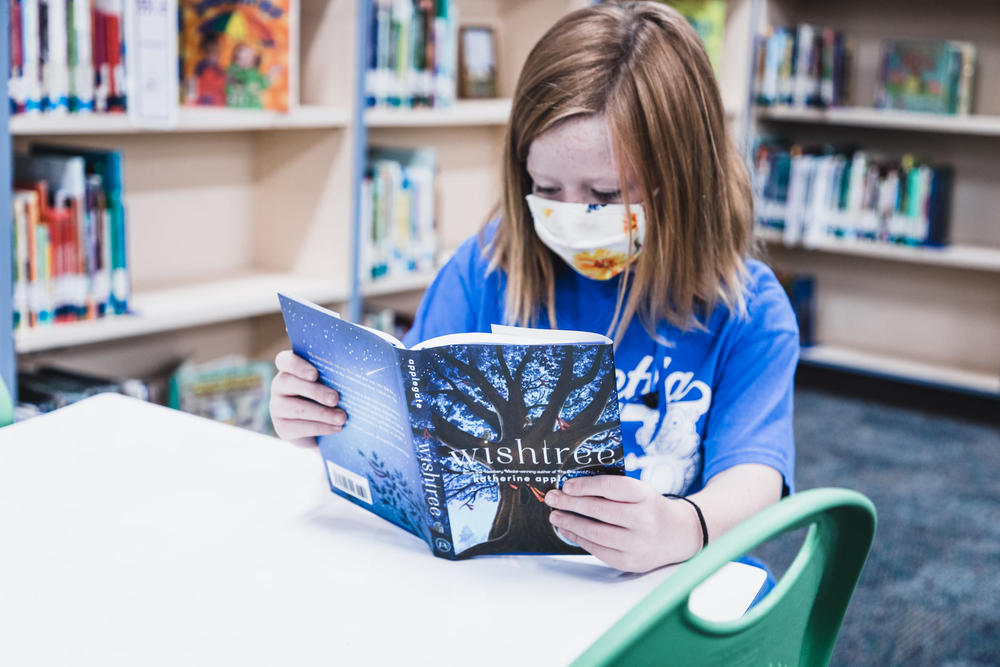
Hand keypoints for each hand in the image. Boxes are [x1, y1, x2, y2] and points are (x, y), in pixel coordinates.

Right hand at [270, 350, 346, 446]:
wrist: (323, 427)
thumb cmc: (331, 396)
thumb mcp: (333, 382)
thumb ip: (337, 375)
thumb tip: (362, 373)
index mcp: (291, 368)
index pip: (285, 360)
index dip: (297, 365)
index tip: (315, 374)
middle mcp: (280, 385)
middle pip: (289, 383)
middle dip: (315, 391)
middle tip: (336, 398)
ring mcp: (277, 406)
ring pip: (296, 408)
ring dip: (322, 413)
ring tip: (342, 417)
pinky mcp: (282, 427)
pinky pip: (298, 427)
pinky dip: (320, 427)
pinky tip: (336, 428)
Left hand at [545, 475, 701, 572]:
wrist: (678, 535)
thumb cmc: (650, 508)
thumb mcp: (639, 491)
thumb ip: (612, 489)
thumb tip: (572, 489)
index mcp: (645, 496)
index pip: (610, 486)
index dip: (585, 485)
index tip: (566, 485)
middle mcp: (643, 520)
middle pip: (599, 510)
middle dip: (570, 503)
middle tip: (552, 498)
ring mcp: (637, 543)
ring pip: (595, 532)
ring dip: (570, 523)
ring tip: (555, 516)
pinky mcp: (630, 562)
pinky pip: (598, 550)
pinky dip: (580, 539)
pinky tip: (568, 531)